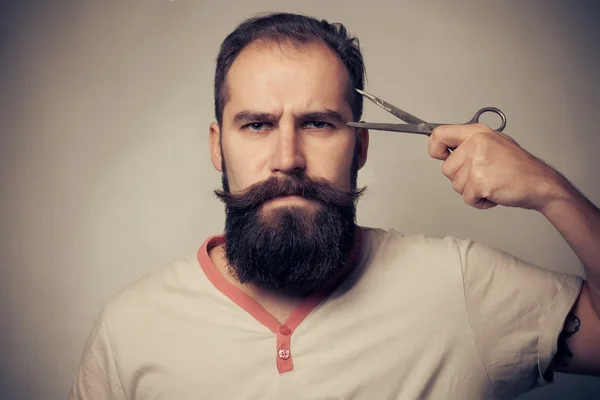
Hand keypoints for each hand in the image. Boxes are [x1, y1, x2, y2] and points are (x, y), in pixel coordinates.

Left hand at [428, 123, 565, 210]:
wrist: (540, 183)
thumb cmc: (518, 167)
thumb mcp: (493, 144)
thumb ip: (469, 145)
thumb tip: (446, 150)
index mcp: (477, 132)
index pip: (440, 134)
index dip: (434, 148)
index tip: (439, 156)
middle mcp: (475, 144)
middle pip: (446, 169)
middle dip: (462, 178)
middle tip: (484, 175)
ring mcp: (477, 162)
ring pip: (456, 185)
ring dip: (472, 190)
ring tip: (492, 182)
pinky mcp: (479, 181)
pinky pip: (467, 198)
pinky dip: (479, 201)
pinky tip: (493, 192)